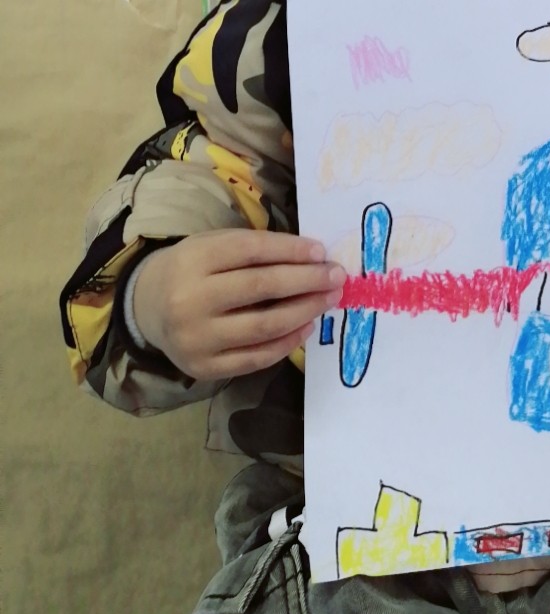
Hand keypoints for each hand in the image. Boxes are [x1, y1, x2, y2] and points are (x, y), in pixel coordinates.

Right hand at [132, 230, 344, 381]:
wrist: (147, 307)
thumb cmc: (193, 269)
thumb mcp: (213, 245)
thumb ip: (255, 249)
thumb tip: (312, 257)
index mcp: (194, 259)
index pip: (252, 251)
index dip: (291, 250)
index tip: (322, 251)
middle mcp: (191, 299)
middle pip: (262, 287)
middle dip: (307, 281)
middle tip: (337, 277)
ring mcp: (196, 338)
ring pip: (263, 326)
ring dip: (304, 312)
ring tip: (328, 300)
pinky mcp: (203, 368)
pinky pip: (255, 358)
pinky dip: (286, 343)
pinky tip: (306, 327)